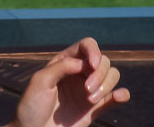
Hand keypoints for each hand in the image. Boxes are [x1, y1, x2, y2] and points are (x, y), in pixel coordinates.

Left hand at [6, 38, 128, 126]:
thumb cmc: (32, 106)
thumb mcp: (41, 81)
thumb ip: (62, 67)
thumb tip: (84, 62)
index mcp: (65, 62)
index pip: (87, 46)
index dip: (93, 51)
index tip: (92, 65)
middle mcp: (80, 73)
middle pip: (103, 61)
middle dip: (99, 74)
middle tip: (87, 90)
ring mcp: (89, 90)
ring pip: (112, 75)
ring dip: (107, 85)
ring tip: (91, 100)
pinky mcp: (96, 107)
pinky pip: (116, 96)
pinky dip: (122, 94)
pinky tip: (117, 97)